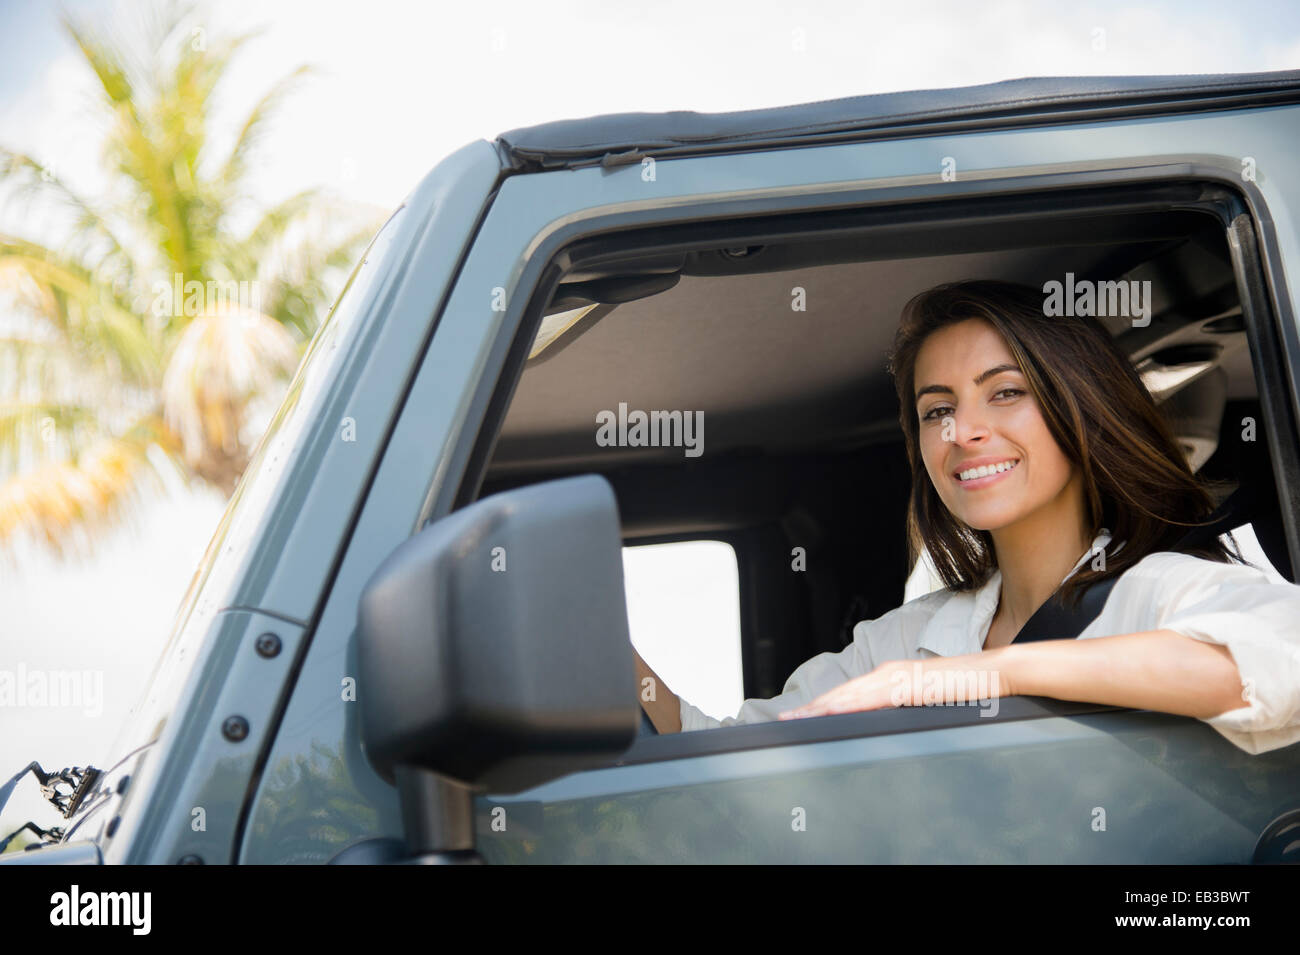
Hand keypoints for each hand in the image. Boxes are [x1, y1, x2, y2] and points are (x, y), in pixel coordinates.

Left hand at [778, 654, 1010, 719]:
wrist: (995, 674)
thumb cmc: (963, 690)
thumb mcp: (925, 702)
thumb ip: (902, 708)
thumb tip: (884, 725)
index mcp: (891, 677)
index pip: (848, 693)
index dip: (821, 705)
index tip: (799, 718)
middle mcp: (890, 673)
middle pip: (842, 693)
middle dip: (812, 708)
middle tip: (785, 722)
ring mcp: (900, 677)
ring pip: (852, 694)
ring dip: (823, 707)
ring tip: (799, 720)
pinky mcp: (912, 685)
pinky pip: (876, 698)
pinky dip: (852, 704)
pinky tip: (835, 712)